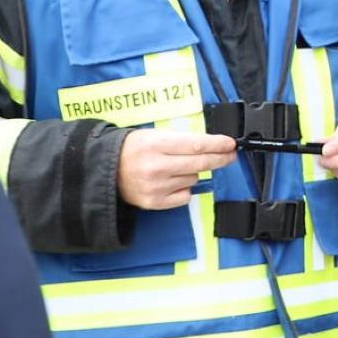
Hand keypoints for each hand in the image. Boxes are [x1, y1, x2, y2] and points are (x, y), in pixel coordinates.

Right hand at [116, 129, 237, 209]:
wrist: (107, 171)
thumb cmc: (133, 150)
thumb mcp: (154, 135)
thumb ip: (182, 140)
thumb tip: (212, 145)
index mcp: (156, 145)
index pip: (196, 145)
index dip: (217, 144)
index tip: (230, 144)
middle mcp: (156, 167)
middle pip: (200, 164)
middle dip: (220, 158)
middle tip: (230, 155)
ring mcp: (156, 187)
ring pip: (194, 179)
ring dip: (194, 172)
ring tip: (176, 166)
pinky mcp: (155, 202)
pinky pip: (185, 195)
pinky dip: (185, 187)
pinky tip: (171, 180)